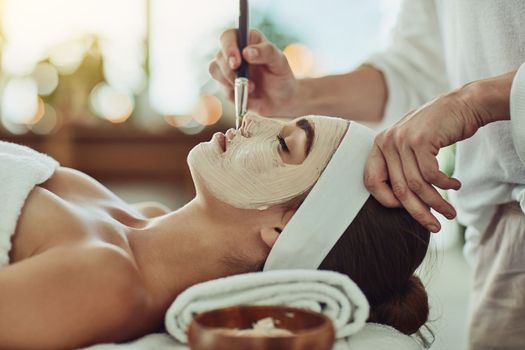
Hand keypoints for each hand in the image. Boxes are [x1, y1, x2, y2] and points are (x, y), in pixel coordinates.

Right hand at [209, 29, 298, 116]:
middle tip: (241, 80)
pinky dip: (233, 92)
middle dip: (228, 70)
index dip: (228, 47)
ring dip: (229, 81)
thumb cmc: (281, 75)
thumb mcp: (279, 62)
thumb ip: (266, 52)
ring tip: (251, 88)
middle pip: (219, 55)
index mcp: (246, 40)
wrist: (281, 99)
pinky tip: (247, 94)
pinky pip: (221, 87)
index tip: (237, 62)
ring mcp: (227, 68)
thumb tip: (247, 52)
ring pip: (214, 70)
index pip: (228, 36)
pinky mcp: (225, 84)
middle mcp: (234, 52)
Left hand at [364, 88, 488, 231]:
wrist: (462, 104)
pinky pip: (430, 175)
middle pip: (398, 188)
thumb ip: (401, 167)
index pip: (371, 181)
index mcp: (379, 145)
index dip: (387, 201)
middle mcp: (386, 142)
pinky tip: (455, 186)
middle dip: (418, 212)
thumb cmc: (437, 130)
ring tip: (450, 213)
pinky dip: (444, 185)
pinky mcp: (421, 140)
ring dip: (436, 202)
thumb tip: (400, 203)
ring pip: (416, 184)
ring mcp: (402, 140)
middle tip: (435, 226)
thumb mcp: (411, 146)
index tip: (406, 210)